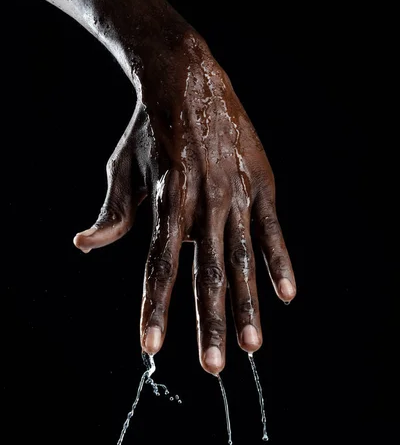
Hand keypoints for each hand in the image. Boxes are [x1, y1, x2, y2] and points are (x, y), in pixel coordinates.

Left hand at [73, 29, 295, 373]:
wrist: (187, 77)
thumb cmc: (149, 129)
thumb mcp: (124, 168)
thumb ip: (113, 213)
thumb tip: (84, 246)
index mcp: (168, 202)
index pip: (158, 267)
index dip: (154, 308)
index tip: (150, 347)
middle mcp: (204, 203)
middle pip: (206, 273)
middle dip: (208, 323)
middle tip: (213, 367)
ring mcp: (236, 193)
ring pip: (243, 259)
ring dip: (248, 304)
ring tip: (252, 345)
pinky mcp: (260, 183)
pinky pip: (271, 230)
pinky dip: (279, 262)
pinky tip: (286, 296)